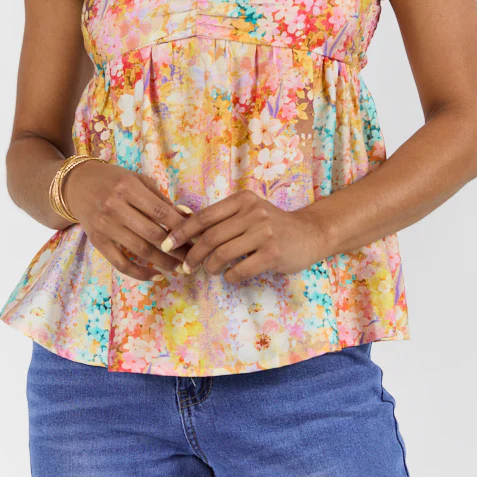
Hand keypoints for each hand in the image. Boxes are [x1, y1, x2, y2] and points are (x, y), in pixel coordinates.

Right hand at [62, 161, 193, 281]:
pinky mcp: (97, 242)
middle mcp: (115, 207)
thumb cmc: (113, 180)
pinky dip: (139, 273)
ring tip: (179, 268)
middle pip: (152, 233)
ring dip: (163, 263)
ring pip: (139, 250)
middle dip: (176, 249)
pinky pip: (120, 263)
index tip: (197, 236)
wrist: (77, 185)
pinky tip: (155, 275)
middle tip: (192, 257)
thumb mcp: (137, 180)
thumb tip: (187, 216)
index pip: (160, 211)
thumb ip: (161, 198)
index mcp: (128, 187)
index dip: (180, 226)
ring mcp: (105, 226)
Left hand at [158, 189, 329, 283]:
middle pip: (210, 236)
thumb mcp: (248, 212)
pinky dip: (230, 276)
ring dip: (211, 267)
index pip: (204, 216)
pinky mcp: (273, 252)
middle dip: (192, 255)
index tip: (166, 244)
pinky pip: (240, 269)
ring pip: (222, 253)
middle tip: (186, 267)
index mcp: (242, 200)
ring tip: (211, 271)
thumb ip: (222, 218)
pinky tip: (232, 276)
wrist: (310, 234)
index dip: (181, 232)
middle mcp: (253, 212)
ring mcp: (264, 232)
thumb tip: (181, 223)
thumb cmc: (273, 225)